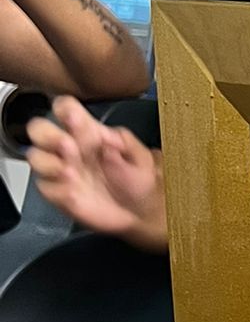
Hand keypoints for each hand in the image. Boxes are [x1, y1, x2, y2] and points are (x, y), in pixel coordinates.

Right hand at [26, 96, 167, 251]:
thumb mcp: (141, 157)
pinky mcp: (58, 193)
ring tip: (70, 172)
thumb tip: (107, 138)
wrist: (140, 213)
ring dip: (48, 162)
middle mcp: (69, 148)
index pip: (65, 109)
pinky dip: (57, 189)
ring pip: (35, 157)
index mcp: (88, 132)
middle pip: (38, 129)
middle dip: (47, 134)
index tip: (74, 118)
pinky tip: (73, 192)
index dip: (63, 109)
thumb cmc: (138, 179)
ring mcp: (60, 170)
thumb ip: (125, 142)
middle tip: (68, 145)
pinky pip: (45, 187)